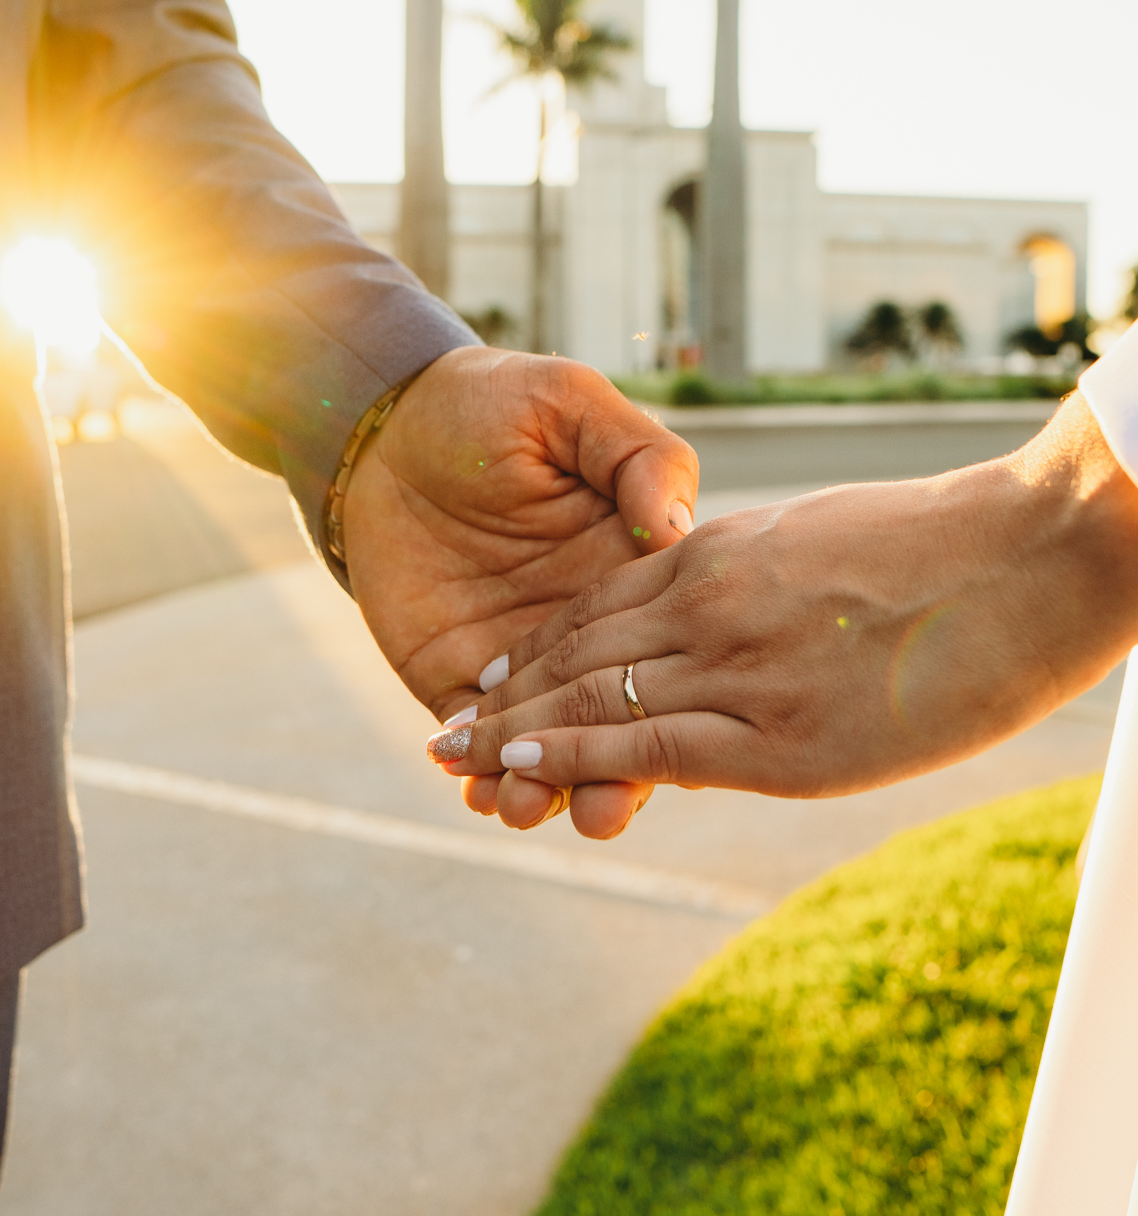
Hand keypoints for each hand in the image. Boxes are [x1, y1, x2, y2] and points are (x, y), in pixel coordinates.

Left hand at [342, 345, 696, 833]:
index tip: (658, 753)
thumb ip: (636, 456)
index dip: (668, 707)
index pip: (664, 652)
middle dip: (607, 778)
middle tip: (594, 811)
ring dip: (542, 788)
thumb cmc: (490, 404)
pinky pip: (477, 741)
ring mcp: (523, 662)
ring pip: (548, 746)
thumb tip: (676, 524)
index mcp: (631, 573)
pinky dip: (478, 777)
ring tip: (520, 804)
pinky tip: (475, 793)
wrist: (383, 426)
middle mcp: (587, 630)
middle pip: (614, 721)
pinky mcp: (458, 679)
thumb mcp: (570, 406)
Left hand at [438, 394, 1137, 836]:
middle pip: (578, 656)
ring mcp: (736, 661)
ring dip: (515, 738)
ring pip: (593, 701)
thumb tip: (742, 623)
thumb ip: (762, 578)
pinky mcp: (772, 731)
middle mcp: (710, 602)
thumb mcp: (823, 540)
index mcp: (723, 554)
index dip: (542, 651)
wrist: (1028, 547)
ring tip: (453, 763)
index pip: (603, 609)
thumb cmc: (949, 543)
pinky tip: (522, 769)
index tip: (497, 681)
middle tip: (445, 739)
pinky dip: (574, 756)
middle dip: (507, 702)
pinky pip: (645, 742)